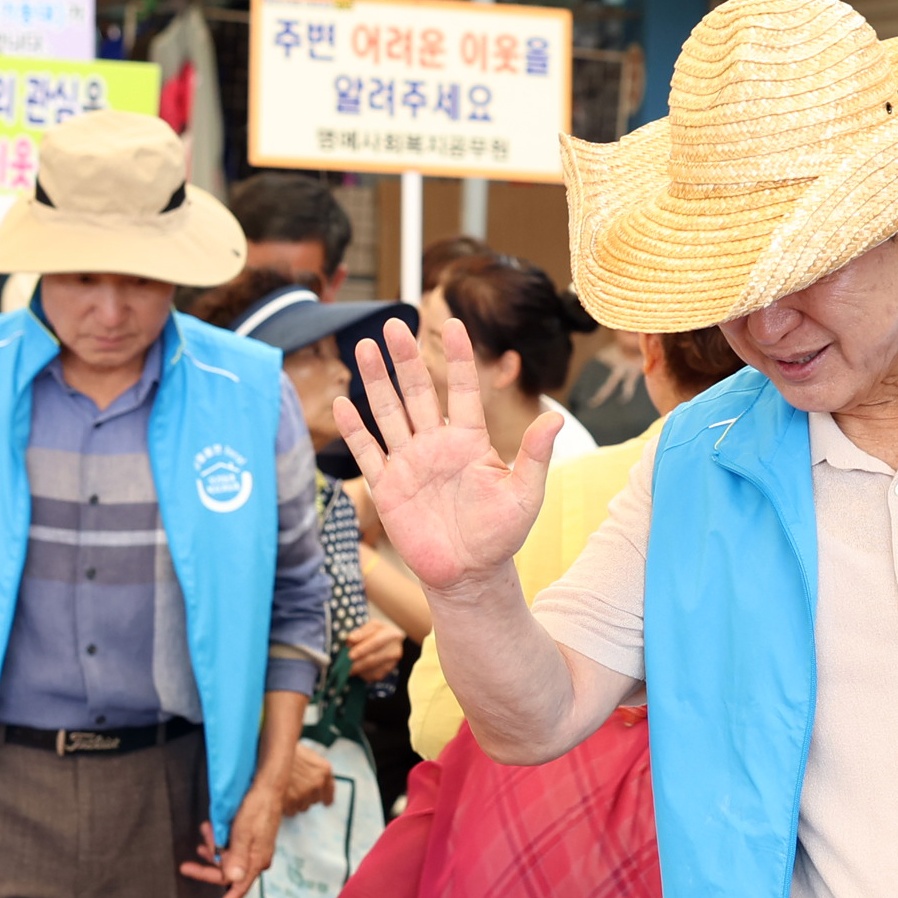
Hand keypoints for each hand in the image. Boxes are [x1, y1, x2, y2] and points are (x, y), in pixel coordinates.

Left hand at [182, 779, 288, 897]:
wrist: (268, 786)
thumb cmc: (256, 808)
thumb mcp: (243, 833)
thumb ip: (237, 857)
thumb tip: (232, 880)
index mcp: (256, 862)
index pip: (239, 889)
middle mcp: (255, 859)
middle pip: (227, 874)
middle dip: (207, 869)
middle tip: (185, 866)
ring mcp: (252, 850)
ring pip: (227, 859)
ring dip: (212, 850)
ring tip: (204, 834)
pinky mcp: (249, 840)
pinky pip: (230, 848)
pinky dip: (218, 842)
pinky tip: (210, 831)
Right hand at [280, 743, 335, 817]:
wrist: (271, 749)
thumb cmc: (288, 751)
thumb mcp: (309, 756)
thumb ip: (318, 772)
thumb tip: (322, 787)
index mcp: (324, 771)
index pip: (328, 795)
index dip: (324, 798)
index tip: (323, 802)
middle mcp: (317, 783)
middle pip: (313, 801)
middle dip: (305, 796)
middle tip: (293, 786)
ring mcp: (304, 793)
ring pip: (302, 807)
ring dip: (295, 802)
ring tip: (286, 788)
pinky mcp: (291, 801)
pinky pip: (291, 811)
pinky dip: (286, 807)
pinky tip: (281, 794)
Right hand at [335, 319, 560, 595]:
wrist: (469, 575)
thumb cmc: (500, 535)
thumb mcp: (525, 494)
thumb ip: (534, 455)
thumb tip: (554, 418)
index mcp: (469, 441)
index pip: (461, 389)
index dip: (458, 357)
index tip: (452, 323)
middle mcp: (436, 445)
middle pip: (416, 392)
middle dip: (405, 358)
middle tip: (394, 323)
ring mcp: (409, 463)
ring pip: (388, 413)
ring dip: (376, 381)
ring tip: (365, 346)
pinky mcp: (388, 487)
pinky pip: (368, 452)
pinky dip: (354, 430)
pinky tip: (342, 404)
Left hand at [345, 618, 405, 683]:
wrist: (394, 642)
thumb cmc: (380, 632)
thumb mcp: (372, 626)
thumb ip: (361, 632)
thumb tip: (351, 639)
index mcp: (391, 634)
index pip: (375, 642)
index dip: (362, 649)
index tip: (350, 655)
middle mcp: (395, 649)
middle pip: (373, 659)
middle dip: (357, 664)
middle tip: (345, 666)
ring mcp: (393, 662)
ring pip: (373, 670)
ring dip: (359, 670)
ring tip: (349, 668)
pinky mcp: (389, 671)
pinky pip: (373, 676)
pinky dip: (363, 674)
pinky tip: (358, 670)